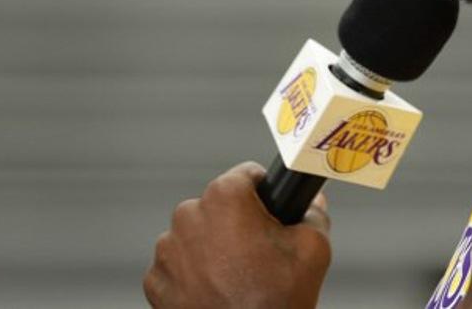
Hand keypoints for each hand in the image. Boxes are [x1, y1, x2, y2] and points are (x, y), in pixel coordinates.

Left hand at [143, 161, 331, 308]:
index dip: (264, 194)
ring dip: (212, 248)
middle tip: (257, 254)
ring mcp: (168, 250)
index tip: (269, 213)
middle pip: (218, 206)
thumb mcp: (314, 249)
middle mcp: (189, 215)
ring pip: (195, 235)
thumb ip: (314, 213)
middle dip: (236, 224)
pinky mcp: (156, 281)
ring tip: (236, 277)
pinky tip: (214, 291)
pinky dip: (192, 275)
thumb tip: (313, 202)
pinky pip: (177, 266)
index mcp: (225, 197)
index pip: (247, 175)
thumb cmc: (276, 302)